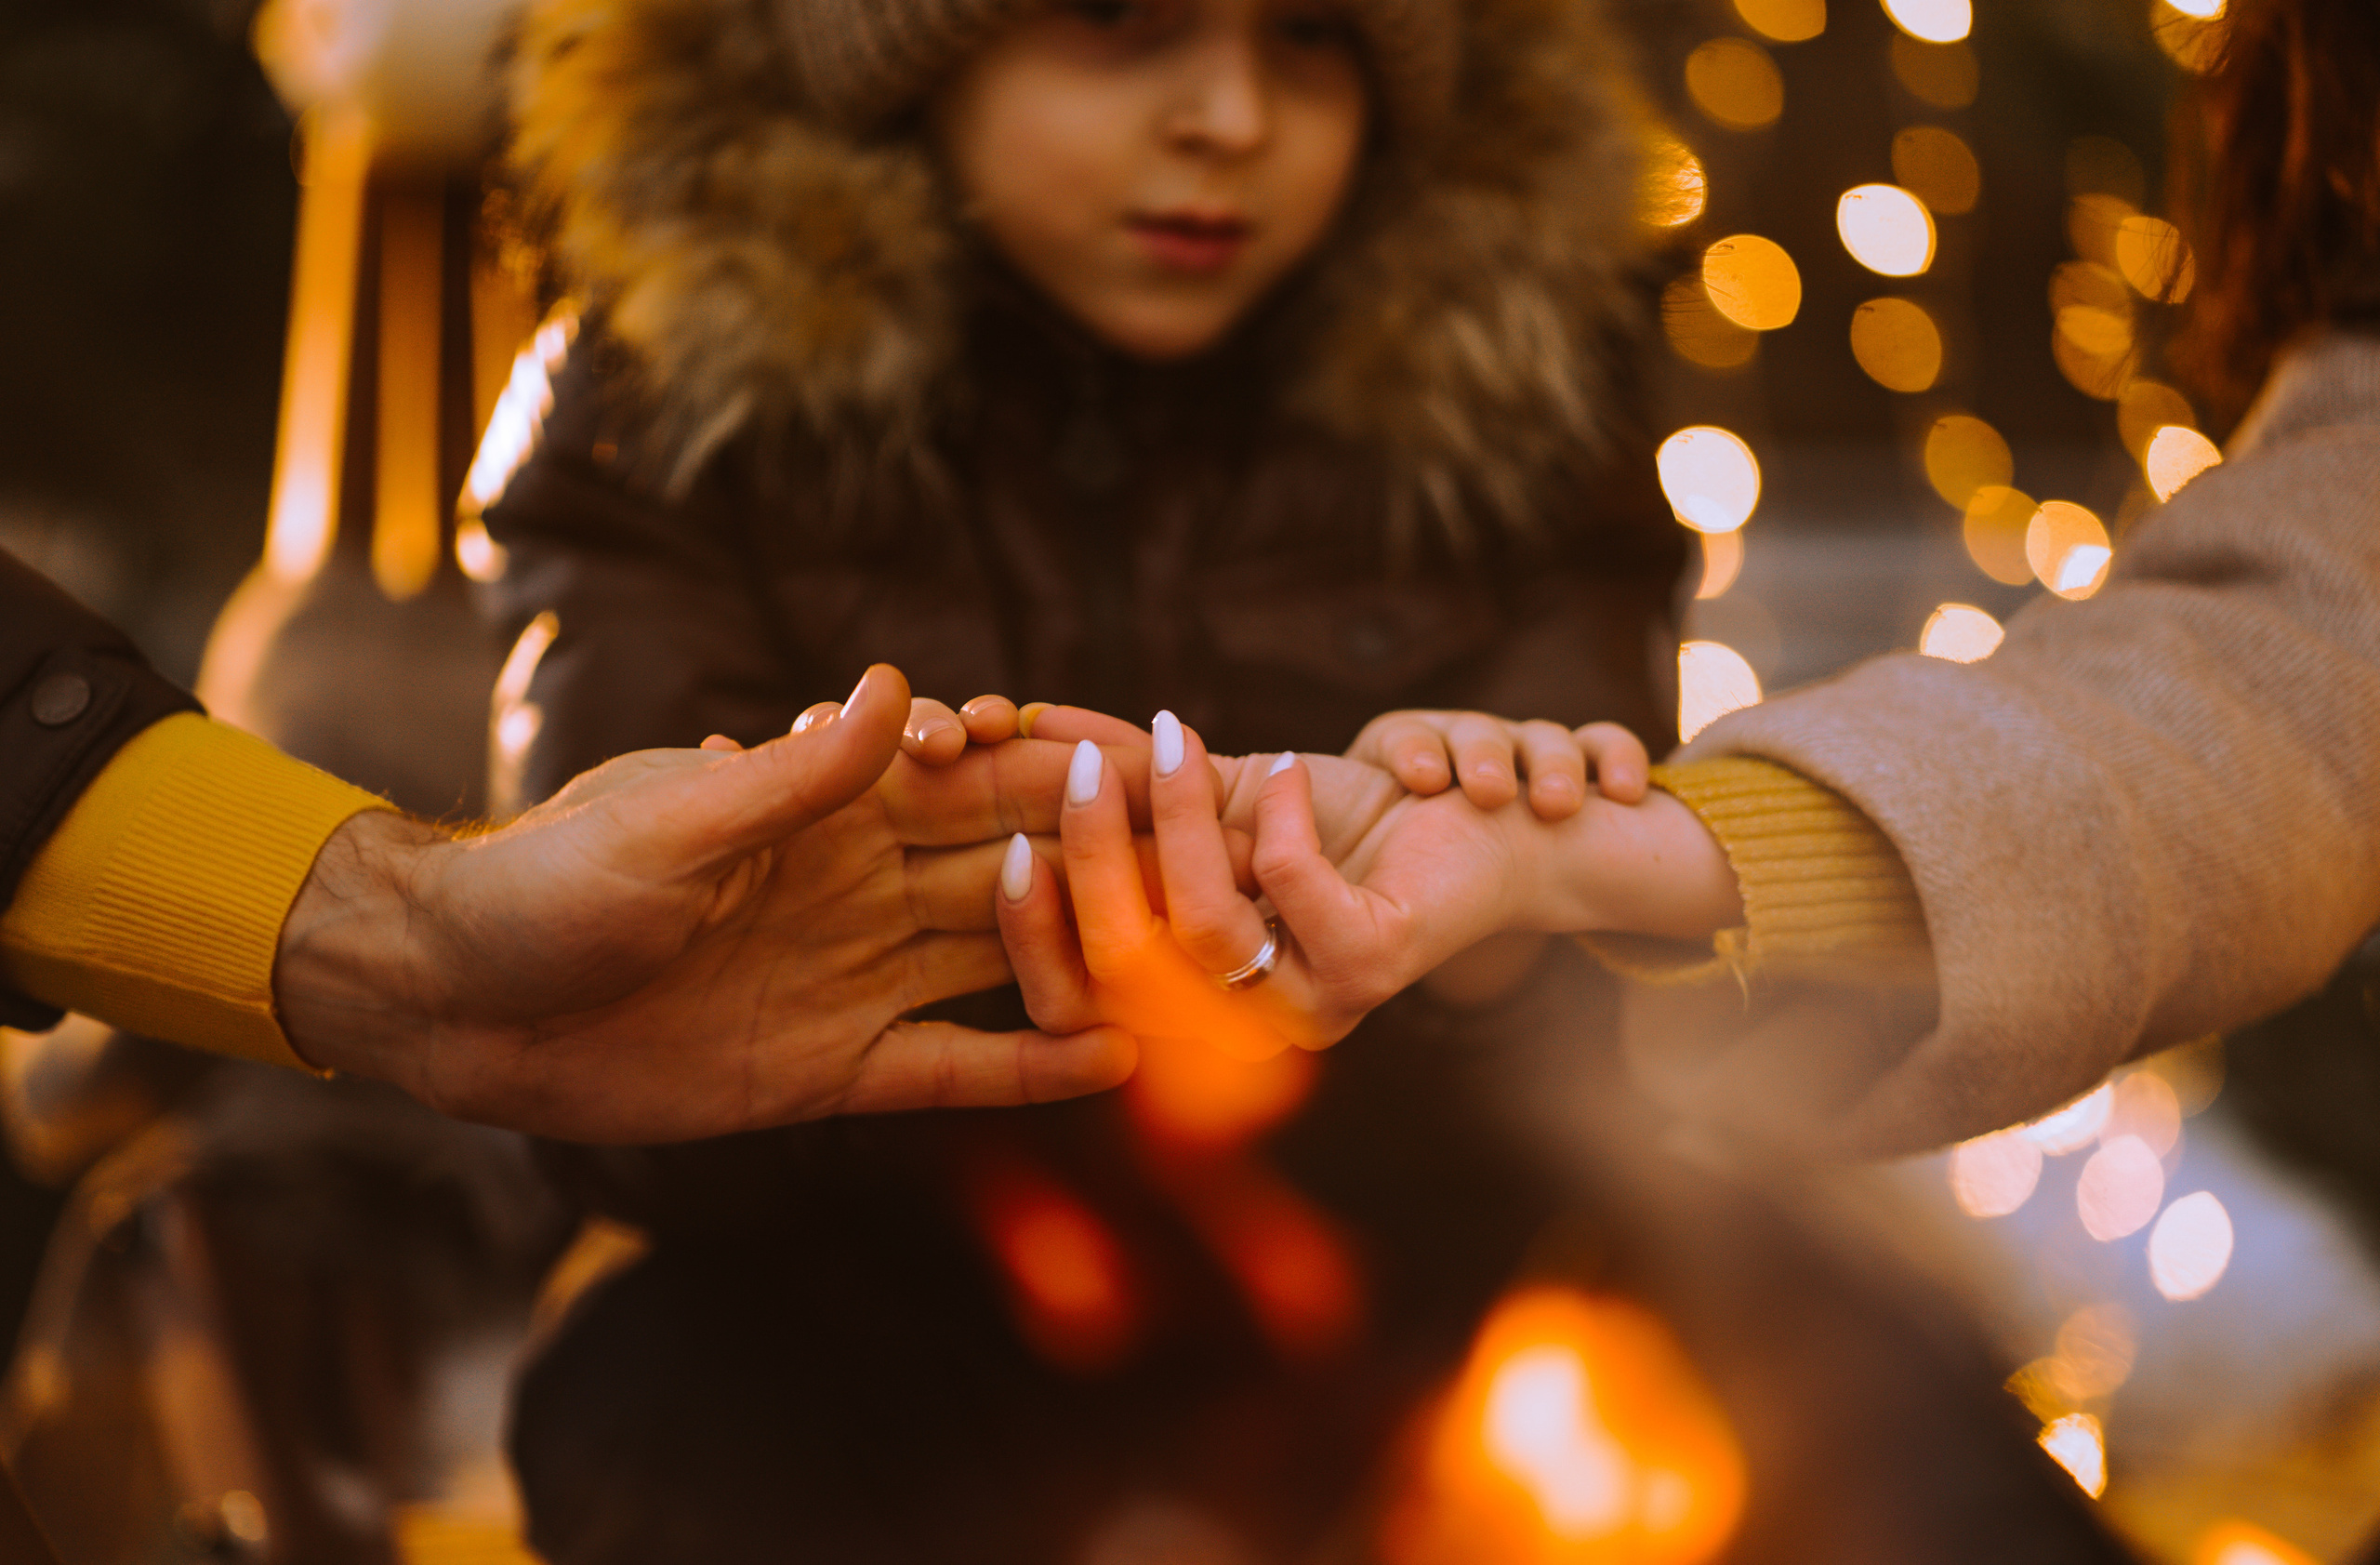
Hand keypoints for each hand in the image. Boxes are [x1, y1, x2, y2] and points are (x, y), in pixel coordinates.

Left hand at [274, 666, 1134, 1143]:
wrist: (455, 1000)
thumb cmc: (547, 882)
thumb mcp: (673, 820)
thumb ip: (795, 774)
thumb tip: (899, 689)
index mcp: (830, 806)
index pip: (977, 775)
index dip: (1068, 761)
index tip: (1163, 750)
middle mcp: (862, 884)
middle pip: (1014, 862)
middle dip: (1108, 850)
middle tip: (1217, 850)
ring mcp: (853, 976)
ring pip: (1001, 958)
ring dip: (1089, 950)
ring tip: (1192, 954)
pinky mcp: (829, 1067)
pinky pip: (950, 1065)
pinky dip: (1027, 1065)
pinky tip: (1111, 1058)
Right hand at [997, 715, 1743, 1055]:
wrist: (1468, 823)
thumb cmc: (1335, 817)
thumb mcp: (1215, 794)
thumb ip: (1128, 778)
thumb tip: (1028, 727)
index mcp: (1187, 1005)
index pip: (1070, 1002)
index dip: (1029, 931)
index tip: (1008, 843)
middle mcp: (1239, 1028)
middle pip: (1124, 963)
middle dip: (1094, 856)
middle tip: (1087, 767)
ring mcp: (1308, 1006)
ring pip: (1203, 927)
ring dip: (1182, 820)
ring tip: (1183, 740)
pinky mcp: (1370, 967)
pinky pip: (1293, 892)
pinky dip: (1278, 819)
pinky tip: (1284, 769)